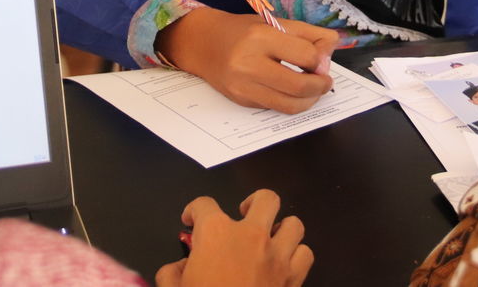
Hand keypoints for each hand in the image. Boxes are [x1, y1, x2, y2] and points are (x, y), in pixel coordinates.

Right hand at [155, 190, 312, 286]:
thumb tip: (180, 266)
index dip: (193, 211)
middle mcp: (251, 236)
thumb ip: (172, 272)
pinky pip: (305, 253)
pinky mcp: (294, 277)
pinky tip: (282, 264)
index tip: (191, 220)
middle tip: (243, 217)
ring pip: (293, 224)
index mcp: (216, 234)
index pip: (203, 204)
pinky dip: (296, 255)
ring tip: (268, 240)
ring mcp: (277, 255)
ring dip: (281, 229)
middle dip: (253, 203)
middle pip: (265, 199)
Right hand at [156, 8, 338, 113]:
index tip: (322, 59)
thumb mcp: (276, 22)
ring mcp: (243, 86)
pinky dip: (291, 102)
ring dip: (310, 100)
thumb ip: (309, 35)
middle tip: (325, 80)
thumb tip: (329, 56)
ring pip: (289, 104)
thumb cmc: (244, 30)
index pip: (305, 55)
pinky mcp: (241, 100)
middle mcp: (249, 63)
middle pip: (299, 86)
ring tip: (314, 89)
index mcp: (260, 37)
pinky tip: (294, 92)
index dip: (321, 60)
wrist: (203, 43)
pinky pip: (275, 107)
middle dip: (321, 86)